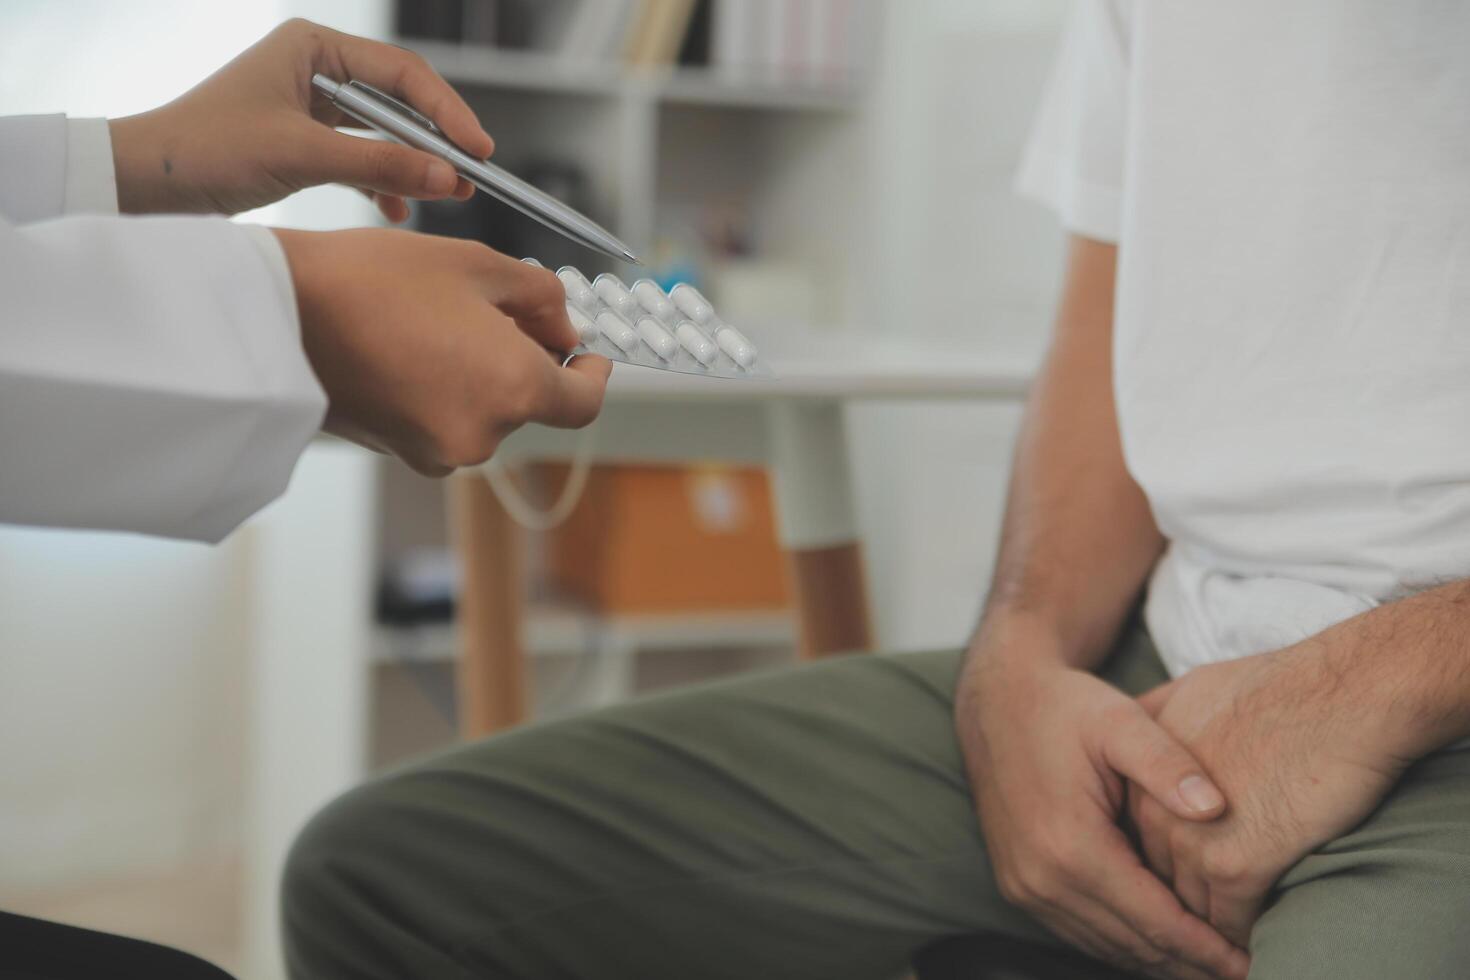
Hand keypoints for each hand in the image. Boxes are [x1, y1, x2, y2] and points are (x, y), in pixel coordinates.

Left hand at [110, 19, 491, 219]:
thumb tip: (446, 177)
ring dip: (413, 166)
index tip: (477, 150)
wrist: (146, 182)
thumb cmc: (205, 150)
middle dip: (435, 142)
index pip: (401, 75)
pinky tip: (396, 210)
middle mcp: (316, 68)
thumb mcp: (301, 156)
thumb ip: (379, 165)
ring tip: (444, 196)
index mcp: (312, 47)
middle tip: (471, 176)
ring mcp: (312, 105)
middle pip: (400, 102)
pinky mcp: (305, 141)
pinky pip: (362, 157)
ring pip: (385, 134)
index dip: (446, 112)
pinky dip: (383, 183)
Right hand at [272, 227, 609, 474]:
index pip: (583, 404)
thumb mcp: (478, 264)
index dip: (593, 375)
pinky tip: (412, 347)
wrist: (276, 315)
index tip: (586, 352)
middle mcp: (482, 434)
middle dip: (525, 358)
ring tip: (442, 320)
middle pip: (529, 403)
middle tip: (497, 308)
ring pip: (485, 412)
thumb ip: (542, 297)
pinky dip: (445, 391)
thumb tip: (564, 326)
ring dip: (482, 374)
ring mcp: (437, 450)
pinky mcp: (399, 451)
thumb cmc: (373, 280)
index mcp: (514, 389)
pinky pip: (444, 422)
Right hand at [957, 617, 1249, 979]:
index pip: (1154, 921)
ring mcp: (1024, 886)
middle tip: (1241, 969)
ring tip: (1208, 962)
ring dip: (1157, 960)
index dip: (1206, 947)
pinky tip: (1158, 941)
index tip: (1249, 962)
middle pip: (1132, 945)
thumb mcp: (1120, 720)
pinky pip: (1078, 932)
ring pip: (1104, 947)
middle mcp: (1041, 877)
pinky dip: (1122, 943)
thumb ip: (1169, 764)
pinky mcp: (1017, 885)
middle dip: (1189, 963)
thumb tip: (1217, 808)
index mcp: (1071, 844)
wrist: (997, 703)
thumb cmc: (1065, 708)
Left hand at [1128, 650, 1403, 947]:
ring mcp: (1189, 835)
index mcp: (1139, 767)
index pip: (1139, 832)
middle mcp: (1152, 803)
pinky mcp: (1235, 863)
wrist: (1344, 695)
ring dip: (1210, 926)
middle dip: (1183, 896)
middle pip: (1160, 871)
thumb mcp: (1195, 688)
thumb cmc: (1285, 688)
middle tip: (1207, 919)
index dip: (1166, 856)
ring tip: (1228, 940)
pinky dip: (1244, 937)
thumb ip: (1163, 720)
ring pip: (1190, 903)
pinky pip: (1230, 920)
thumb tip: (1157, 731)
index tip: (1187, 873)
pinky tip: (1258, 940)